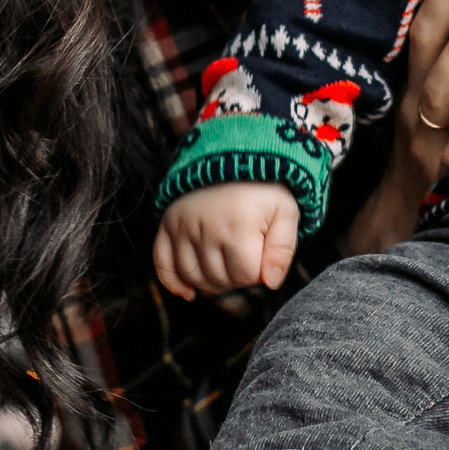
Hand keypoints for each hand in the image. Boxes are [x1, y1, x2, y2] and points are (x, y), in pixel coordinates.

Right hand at [155, 182, 300, 299]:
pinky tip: (189, 293)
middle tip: (245, 260)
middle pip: (219, 280)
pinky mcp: (168, 224)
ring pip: (193, 277)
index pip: (246, 276)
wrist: (232, 155)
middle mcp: (205, 228)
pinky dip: (173, 283)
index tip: (262, 257)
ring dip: (210, 284)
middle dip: (236, 279)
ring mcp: (183, 226)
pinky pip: (162, 263)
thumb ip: (283, 250)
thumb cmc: (264, 189)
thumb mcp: (286, 213)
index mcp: (238, 226)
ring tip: (225, 270)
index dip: (258, 273)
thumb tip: (270, 283)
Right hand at [344, 0, 448, 254]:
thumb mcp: (429, 93)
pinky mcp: (442, 176)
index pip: (423, 11)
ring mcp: (426, 138)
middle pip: (427, 38)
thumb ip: (446, 49)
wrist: (392, 224)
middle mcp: (416, 100)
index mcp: (414, 76)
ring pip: (439, 90)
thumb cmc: (422, 147)